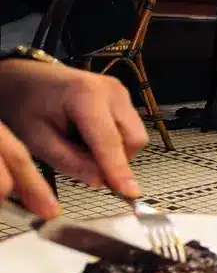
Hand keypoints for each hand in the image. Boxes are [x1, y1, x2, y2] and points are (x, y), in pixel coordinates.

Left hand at [0, 61, 146, 198]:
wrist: (24, 78)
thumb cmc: (24, 103)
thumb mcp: (37, 139)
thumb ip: (70, 162)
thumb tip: (100, 181)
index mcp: (87, 95)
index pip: (109, 142)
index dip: (119, 170)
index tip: (130, 193)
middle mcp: (111, 91)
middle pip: (133, 139)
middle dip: (117, 160)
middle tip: (86, 165)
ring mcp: (120, 92)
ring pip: (135, 136)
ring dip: (115, 151)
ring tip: (82, 145)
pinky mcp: (123, 97)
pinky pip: (130, 129)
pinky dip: (114, 141)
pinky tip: (89, 137)